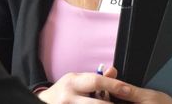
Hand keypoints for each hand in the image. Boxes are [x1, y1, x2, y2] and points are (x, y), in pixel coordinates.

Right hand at [36, 67, 171, 103]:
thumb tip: (114, 70)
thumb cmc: (64, 91)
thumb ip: (96, 78)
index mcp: (73, 82)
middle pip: (97, 103)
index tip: (128, 90)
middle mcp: (69, 97)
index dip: (114, 85)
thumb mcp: (77, 81)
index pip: (96, 81)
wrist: (43, 103)